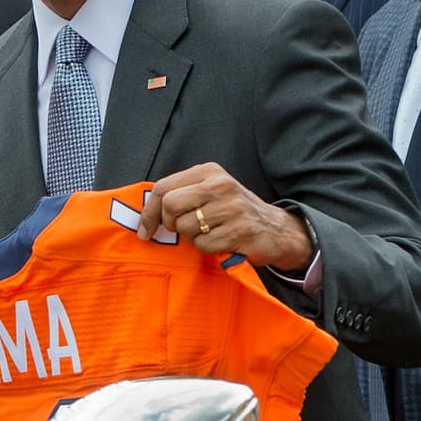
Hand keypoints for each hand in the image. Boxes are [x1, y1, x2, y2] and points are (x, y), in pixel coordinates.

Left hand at [137, 163, 312, 270]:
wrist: (276, 229)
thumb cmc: (233, 211)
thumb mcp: (210, 191)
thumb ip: (182, 194)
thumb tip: (146, 214)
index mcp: (209, 171)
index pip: (163, 187)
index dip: (149, 212)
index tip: (145, 230)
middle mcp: (220, 185)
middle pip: (170, 205)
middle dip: (170, 224)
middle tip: (181, 230)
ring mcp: (232, 207)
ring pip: (186, 228)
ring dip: (192, 238)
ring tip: (209, 233)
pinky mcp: (240, 230)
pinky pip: (203, 245)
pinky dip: (206, 248)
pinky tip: (221, 241)